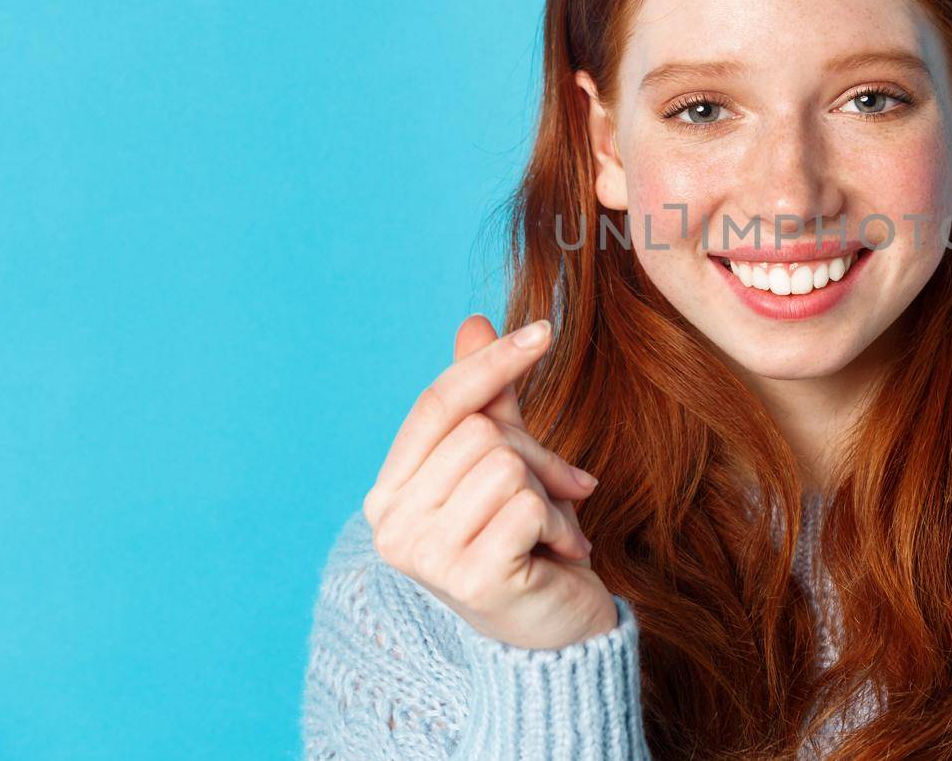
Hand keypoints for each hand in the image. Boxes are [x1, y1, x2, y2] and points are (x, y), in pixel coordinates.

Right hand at [363, 314, 618, 649]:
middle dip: (537, 454)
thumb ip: (487, 397)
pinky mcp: (470, 578)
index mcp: (389, 492)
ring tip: (554, 529)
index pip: (437, 404)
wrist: (555, 631)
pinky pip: (528, 505)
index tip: (545, 331)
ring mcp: (425, 555)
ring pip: (506, 465)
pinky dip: (559, 522)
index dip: (491, 364)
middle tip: (562, 492)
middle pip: (481, 433)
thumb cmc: (525, 540)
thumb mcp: (505, 458)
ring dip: (550, 493)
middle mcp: (392, 524)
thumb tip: (474, 321)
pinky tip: (558, 554)